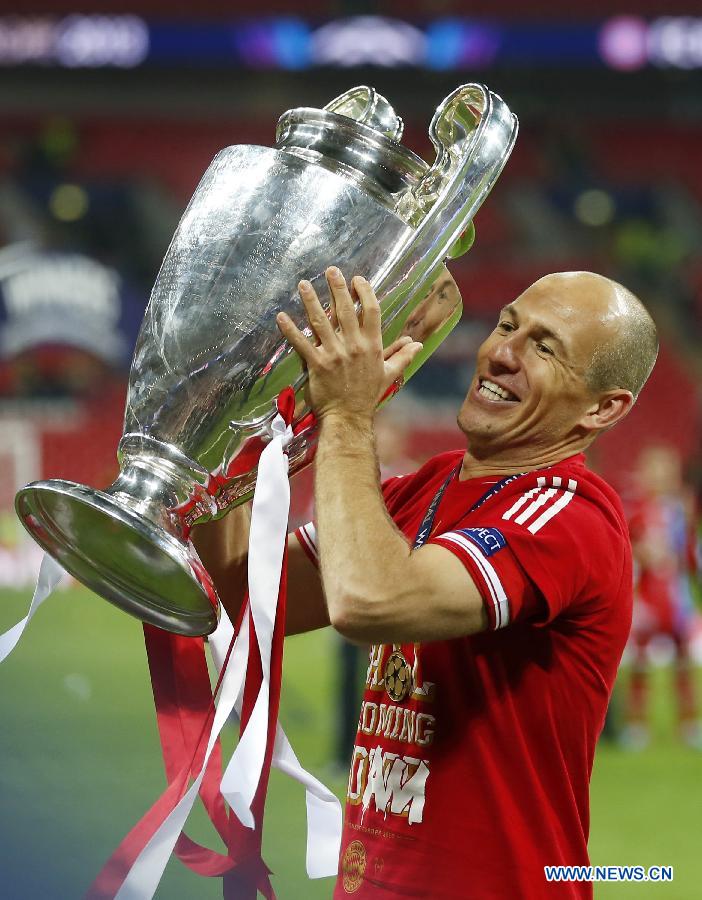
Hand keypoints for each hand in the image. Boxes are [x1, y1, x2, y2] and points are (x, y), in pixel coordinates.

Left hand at [276, 266, 422, 422]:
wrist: (349, 417)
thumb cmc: (367, 396)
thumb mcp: (389, 374)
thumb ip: (402, 356)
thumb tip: (416, 344)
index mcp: (372, 346)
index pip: (370, 312)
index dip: (364, 293)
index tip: (357, 279)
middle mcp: (353, 346)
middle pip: (345, 310)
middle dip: (337, 288)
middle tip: (330, 270)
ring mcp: (334, 354)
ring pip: (321, 322)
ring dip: (311, 301)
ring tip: (303, 284)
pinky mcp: (316, 364)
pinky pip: (301, 343)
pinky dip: (290, 330)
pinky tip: (281, 316)